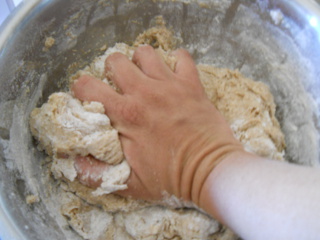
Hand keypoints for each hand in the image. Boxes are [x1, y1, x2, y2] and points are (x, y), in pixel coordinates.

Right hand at [72, 45, 243, 203]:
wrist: (210, 171)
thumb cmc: (171, 178)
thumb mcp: (129, 183)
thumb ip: (97, 173)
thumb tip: (75, 163)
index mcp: (125, 115)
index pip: (88, 86)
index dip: (83, 88)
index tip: (90, 95)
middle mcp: (144, 93)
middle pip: (116, 60)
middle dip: (112, 70)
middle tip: (120, 85)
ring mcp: (169, 85)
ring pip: (145, 52)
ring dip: (141, 62)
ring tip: (145, 76)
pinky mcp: (191, 83)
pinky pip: (181, 57)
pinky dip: (175, 61)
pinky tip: (173, 74)